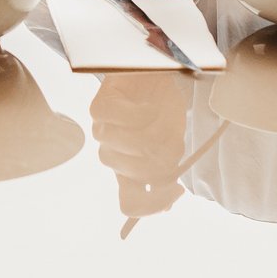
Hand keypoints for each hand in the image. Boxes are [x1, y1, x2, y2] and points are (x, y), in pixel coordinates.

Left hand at [90, 72, 195, 219]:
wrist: (154, 72)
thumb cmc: (162, 110)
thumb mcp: (172, 142)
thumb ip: (166, 169)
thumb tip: (167, 203)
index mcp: (129, 171)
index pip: (130, 204)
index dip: (152, 205)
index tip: (178, 189)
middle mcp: (113, 155)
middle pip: (136, 174)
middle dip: (163, 157)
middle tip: (174, 139)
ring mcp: (102, 133)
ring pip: (127, 146)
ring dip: (154, 132)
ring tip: (164, 118)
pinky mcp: (98, 108)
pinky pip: (117, 118)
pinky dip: (140, 113)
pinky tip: (149, 108)